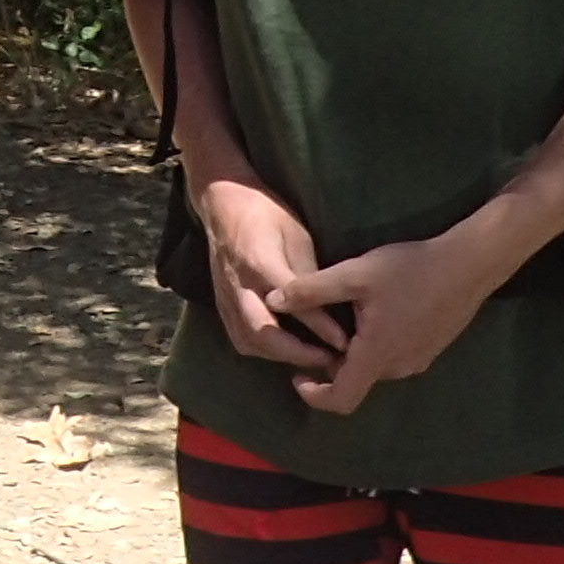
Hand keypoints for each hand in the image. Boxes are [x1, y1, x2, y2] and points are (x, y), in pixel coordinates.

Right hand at [201, 182, 347, 372]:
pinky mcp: (220, 304)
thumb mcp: (297, 236)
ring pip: (248, 341)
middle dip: (296, 353)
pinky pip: (239, 338)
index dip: (319, 325)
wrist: (223, 203)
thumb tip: (330, 309)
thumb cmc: (267, 214)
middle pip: (262, 332)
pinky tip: (284, 352)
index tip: (343, 342)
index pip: (292, 301)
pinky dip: (263, 351)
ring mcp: (225, 297)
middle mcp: (239, 285)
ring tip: (309, 359)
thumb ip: (308, 274)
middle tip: (327, 360)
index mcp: (260, 262)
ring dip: (279, 356)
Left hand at [278, 232, 511, 415]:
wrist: (470, 264)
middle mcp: (398, 367)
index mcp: (377, 355)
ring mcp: (417, 361)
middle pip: (355, 382)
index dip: (314, 396)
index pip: (341, 399)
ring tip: (340, 320)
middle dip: (329, 366)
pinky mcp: (430, 351)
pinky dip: (373, 348)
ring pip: (374, 370)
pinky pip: (392, 359)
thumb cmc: (411, 269)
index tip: (297, 376)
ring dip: (352, 355)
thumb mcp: (355, 274)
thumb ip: (311, 290)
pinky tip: (371, 314)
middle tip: (313, 334)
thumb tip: (272, 301)